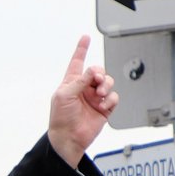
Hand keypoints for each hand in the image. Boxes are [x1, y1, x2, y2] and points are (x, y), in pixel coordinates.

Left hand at [46, 35, 117, 165]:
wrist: (69, 138)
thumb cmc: (61, 118)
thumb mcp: (65, 95)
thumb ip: (80, 80)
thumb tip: (93, 70)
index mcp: (71, 83)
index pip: (77, 62)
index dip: (82, 49)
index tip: (86, 38)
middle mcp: (84, 88)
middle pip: (98, 71)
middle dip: (100, 74)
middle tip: (97, 81)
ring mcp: (94, 98)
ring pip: (108, 82)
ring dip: (106, 85)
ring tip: (99, 94)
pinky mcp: (104, 108)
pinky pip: (113, 97)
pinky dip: (110, 99)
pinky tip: (103, 105)